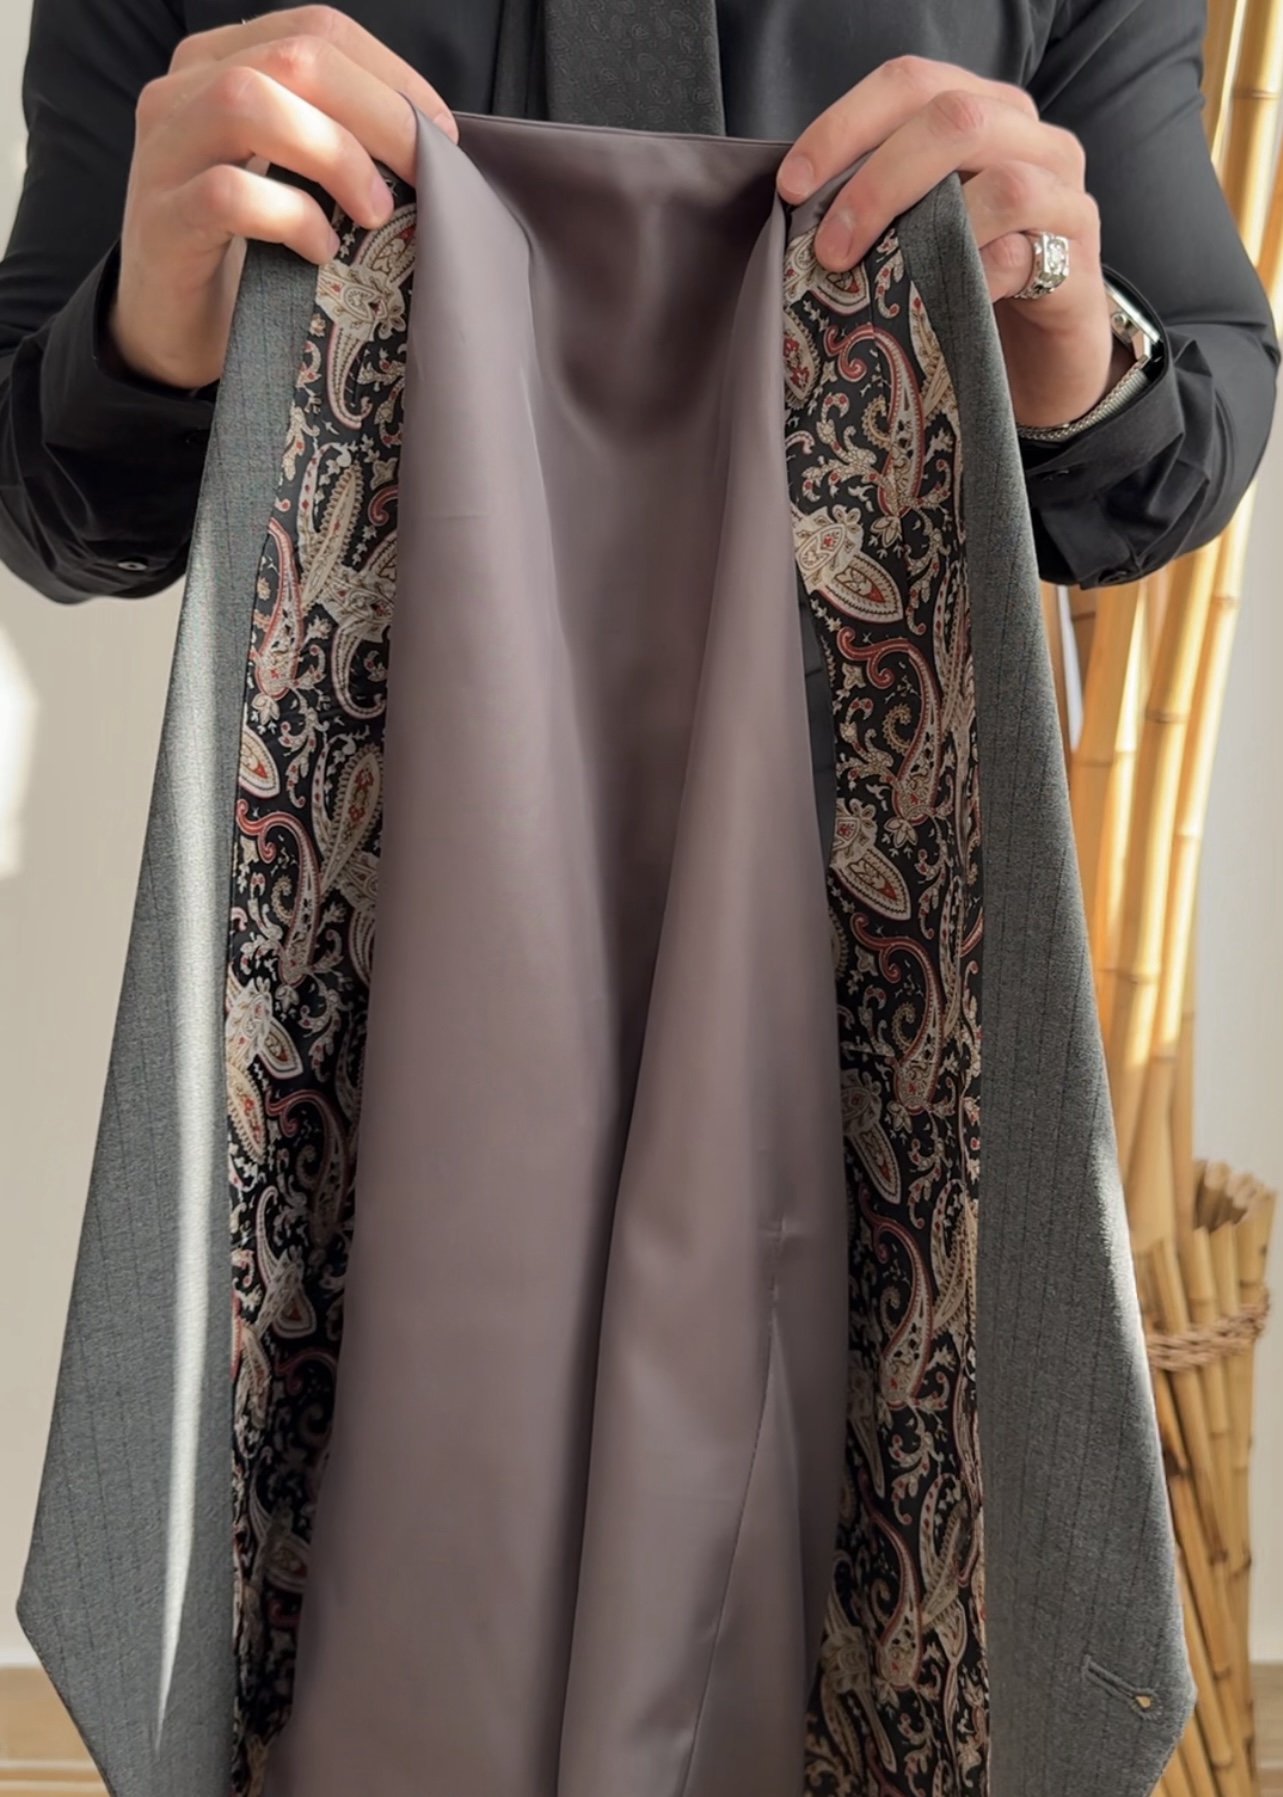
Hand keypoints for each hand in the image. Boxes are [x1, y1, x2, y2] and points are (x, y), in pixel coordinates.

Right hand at [109, 5, 456, 391]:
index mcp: (220, 62)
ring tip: (375, 212)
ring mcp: (163, 153)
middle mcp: (181, 91)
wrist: (176, 326)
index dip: (389, 75)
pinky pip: (230, 195)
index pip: (314, 29)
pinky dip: (292, 218)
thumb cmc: (251, 248)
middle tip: (424, 173)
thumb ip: (334, 136)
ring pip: (248, 103)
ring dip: (334, 155)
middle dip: (376, 114)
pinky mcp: (162, 221)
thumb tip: (430, 139)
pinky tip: (322, 250)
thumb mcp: (294, 175)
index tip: (440, 134)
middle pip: (292, 58)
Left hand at [776, 56, 1129, 431]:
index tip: (793, 184)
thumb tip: (801, 206)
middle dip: (878, 179)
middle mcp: (1034, 142)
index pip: (914, 83)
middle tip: (830, 245)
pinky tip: (936, 302)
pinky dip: (973, 277)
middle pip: (955, 117)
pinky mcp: (1079, 268)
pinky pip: (1025, 258)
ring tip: (873, 275)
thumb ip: (879, 201)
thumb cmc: (967, 286)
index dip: (846, 125)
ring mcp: (1066, 201)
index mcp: (987, 114)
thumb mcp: (917, 229)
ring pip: (1003, 184)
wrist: (1041, 360)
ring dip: (925, 229)